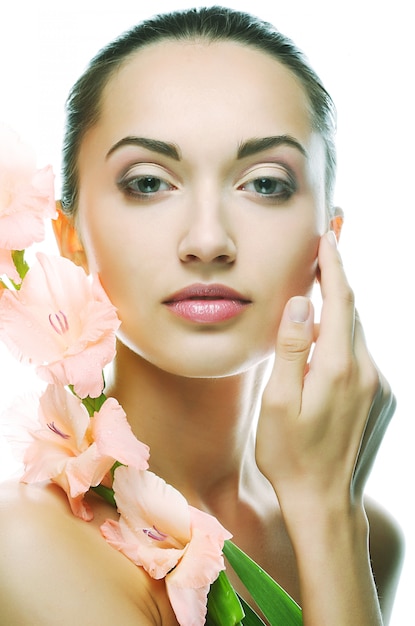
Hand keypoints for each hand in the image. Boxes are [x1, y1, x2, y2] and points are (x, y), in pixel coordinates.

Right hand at [256, 231, 395, 514]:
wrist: (326, 502)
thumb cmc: (291, 455)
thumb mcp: (277, 402)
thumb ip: (290, 347)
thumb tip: (300, 302)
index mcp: (339, 367)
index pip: (340, 300)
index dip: (334, 265)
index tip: (328, 237)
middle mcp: (367, 371)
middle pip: (351, 313)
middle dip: (336, 282)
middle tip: (320, 257)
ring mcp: (378, 386)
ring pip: (356, 335)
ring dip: (337, 315)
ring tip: (315, 303)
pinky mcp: (381, 399)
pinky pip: (361, 357)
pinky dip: (344, 342)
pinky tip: (323, 352)